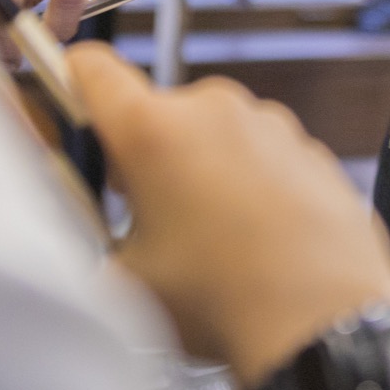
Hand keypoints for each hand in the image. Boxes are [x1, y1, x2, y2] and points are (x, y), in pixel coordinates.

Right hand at [69, 44, 389, 386]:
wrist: (323, 321)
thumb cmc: (221, 300)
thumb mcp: (127, 278)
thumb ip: (92, 238)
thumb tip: (82, 231)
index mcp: (153, 130)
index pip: (92, 68)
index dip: (68, 78)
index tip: (65, 101)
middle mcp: (212, 109)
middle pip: (157, 112)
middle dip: (145, 155)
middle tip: (148, 213)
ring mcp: (269, 124)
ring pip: (212, 134)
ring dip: (202, 169)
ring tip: (212, 238)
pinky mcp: (310, 148)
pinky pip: (262, 154)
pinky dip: (252, 184)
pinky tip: (257, 239)